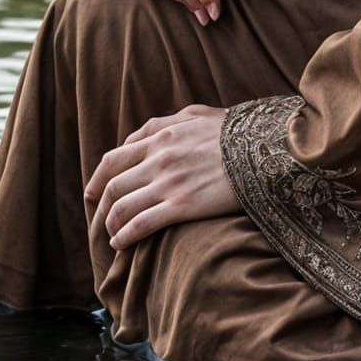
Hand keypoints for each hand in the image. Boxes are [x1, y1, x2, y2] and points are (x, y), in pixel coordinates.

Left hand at [84, 105, 238, 250]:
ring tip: (111, 238)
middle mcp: (158, 157)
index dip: (96, 181)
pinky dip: (125, 236)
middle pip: (112, 185)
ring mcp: (168, 182)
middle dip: (99, 208)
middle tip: (98, 223)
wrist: (266, 148)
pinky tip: (121, 245)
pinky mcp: (182, 205)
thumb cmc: (235, 132)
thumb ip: (166, 123)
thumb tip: (143, 136)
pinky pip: (141, 224)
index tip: (93, 196)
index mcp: (159, 135)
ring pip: (121, 206)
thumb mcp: (197, 115)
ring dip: (110, 226)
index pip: (112, 160)